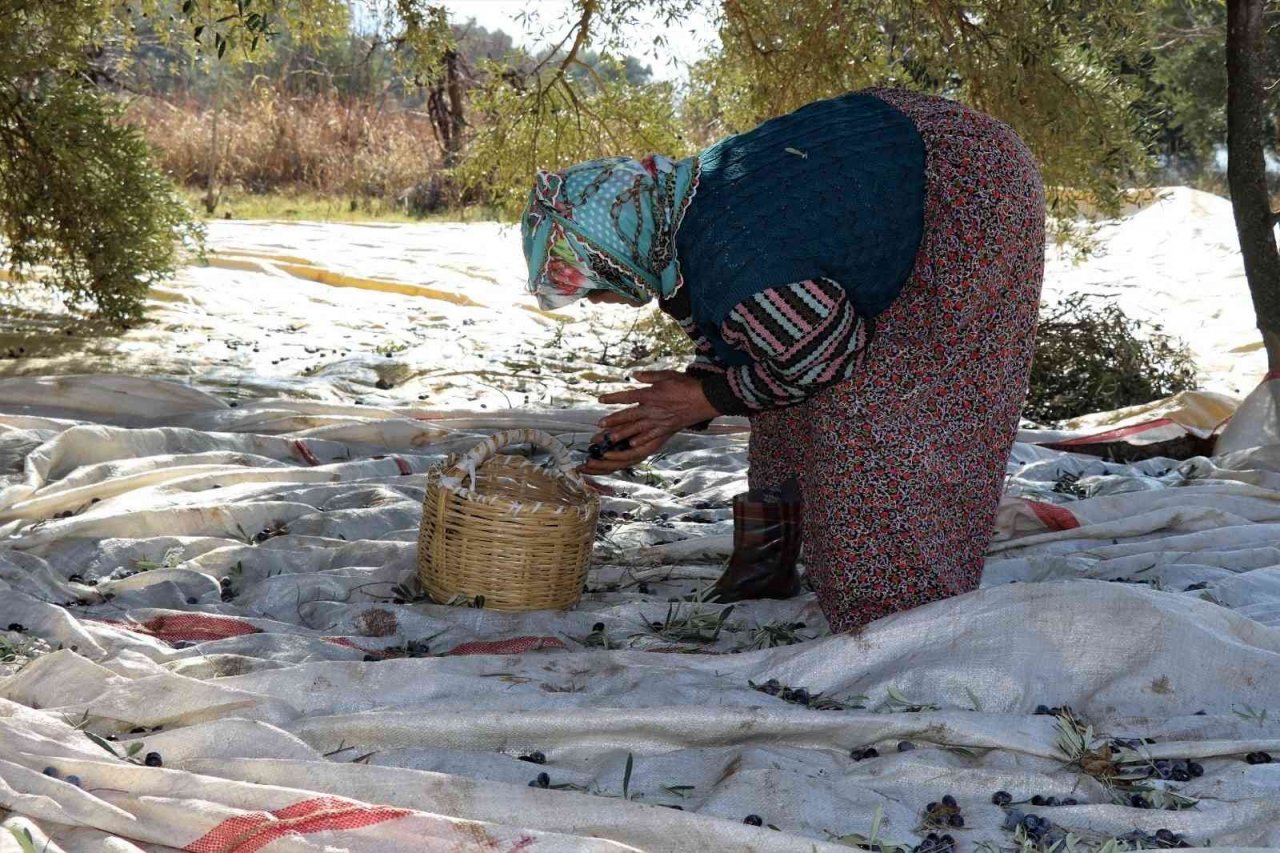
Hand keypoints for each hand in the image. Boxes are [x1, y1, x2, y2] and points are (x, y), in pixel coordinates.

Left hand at [579, 371, 718, 474]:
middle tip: (600, 426)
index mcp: (650, 394)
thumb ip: (649, 376)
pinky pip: (651, 437)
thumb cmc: (686, 384)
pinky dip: (641, 441)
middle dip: (613, 421)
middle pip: (629, 416)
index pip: (627, 396)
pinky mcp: (667, 429)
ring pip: (637, 429)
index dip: (613, 398)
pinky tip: (632, 445)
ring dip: (622, 434)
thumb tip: (634, 375)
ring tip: (610, 439)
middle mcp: (652, 410)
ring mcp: (659, 421)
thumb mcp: (667, 374)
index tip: (600, 399)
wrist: (704, 399)